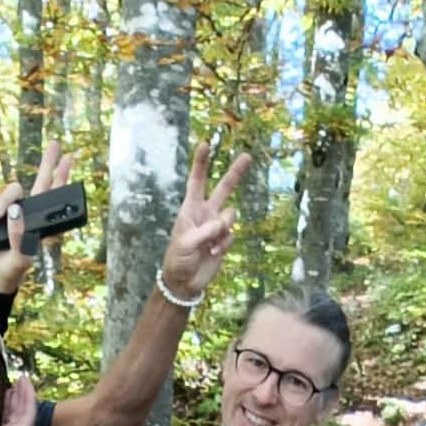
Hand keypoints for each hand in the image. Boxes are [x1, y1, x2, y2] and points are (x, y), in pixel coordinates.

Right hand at [0, 140, 74, 295]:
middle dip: (48, 163)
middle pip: (41, 183)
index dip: (62, 178)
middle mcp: (29, 215)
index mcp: (41, 226)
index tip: (68, 159)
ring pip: (13, 190)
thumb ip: (19, 237)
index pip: (55, 199)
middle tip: (56, 143)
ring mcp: (13, 212)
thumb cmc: (10, 272)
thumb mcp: (19, 258)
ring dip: (4, 199)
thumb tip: (15, 212)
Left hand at [160, 140, 251, 301]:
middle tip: (247, 156)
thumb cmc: (178, 259)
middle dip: (235, 173)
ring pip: (231, 216)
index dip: (201, 163)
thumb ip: (204, 231)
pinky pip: (231, 236)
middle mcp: (206, 213)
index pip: (197, 181)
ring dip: (223, 229)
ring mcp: (216, 227)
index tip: (205, 144)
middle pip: (223, 188)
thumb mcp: (185, 243)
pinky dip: (224, 245)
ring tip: (210, 244)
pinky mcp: (224, 241)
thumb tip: (222, 224)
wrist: (184, 282)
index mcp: (191, 208)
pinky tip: (213, 253)